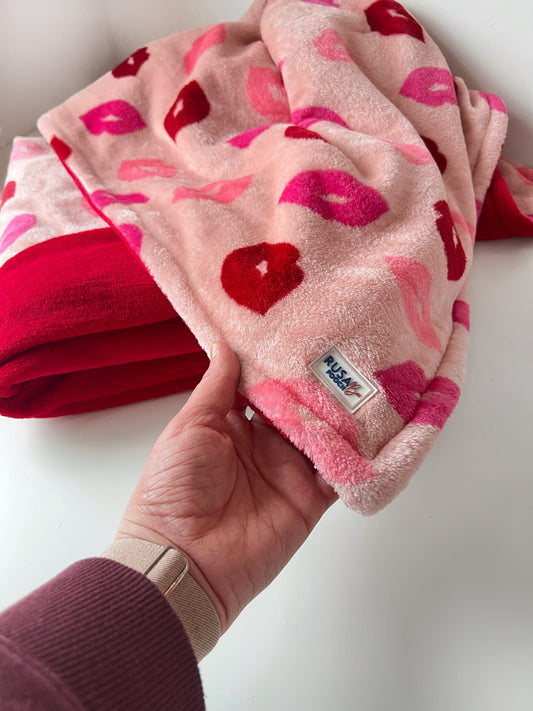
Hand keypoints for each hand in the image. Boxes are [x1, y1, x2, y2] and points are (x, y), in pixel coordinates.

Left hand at [117, 342, 336, 631]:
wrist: (182, 560)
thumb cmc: (172, 488)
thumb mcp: (189, 427)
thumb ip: (216, 388)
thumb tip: (227, 345)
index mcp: (233, 426)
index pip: (264, 387)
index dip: (280, 364)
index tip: (301, 333)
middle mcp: (264, 445)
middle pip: (299, 408)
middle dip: (317, 384)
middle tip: (341, 349)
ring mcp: (289, 472)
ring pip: (323, 435)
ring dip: (340, 414)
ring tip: (362, 378)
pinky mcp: (309, 500)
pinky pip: (338, 474)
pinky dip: (354, 455)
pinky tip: (371, 428)